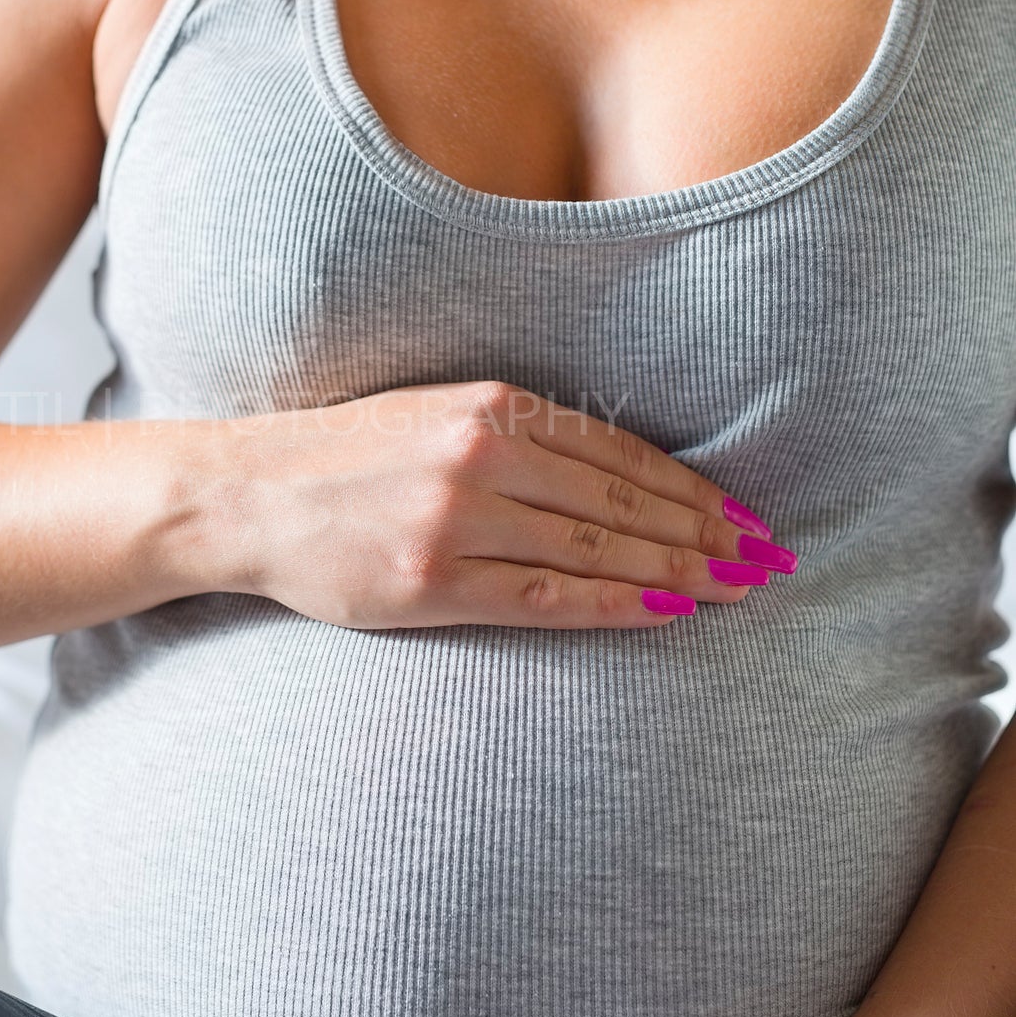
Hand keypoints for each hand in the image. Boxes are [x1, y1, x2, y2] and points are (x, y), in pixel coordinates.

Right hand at [223, 379, 789, 631]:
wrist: (248, 494)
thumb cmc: (344, 460)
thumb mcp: (435, 418)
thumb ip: (515, 437)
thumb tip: (609, 474)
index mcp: (491, 405)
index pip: (619, 451)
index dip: (691, 487)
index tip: (744, 514)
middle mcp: (484, 454)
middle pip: (624, 499)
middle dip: (706, 532)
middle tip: (768, 558)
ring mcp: (459, 520)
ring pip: (598, 547)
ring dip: (678, 570)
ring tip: (736, 588)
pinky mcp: (434, 581)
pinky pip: (547, 596)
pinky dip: (616, 603)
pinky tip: (666, 611)